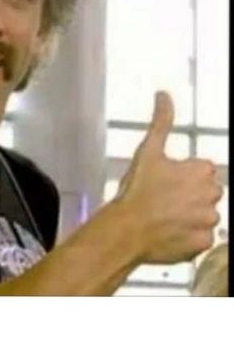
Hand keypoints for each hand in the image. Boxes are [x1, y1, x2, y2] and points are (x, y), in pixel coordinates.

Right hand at [116, 91, 222, 263]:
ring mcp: (208, 220)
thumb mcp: (147, 150)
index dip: (182, 174)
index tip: (165, 180)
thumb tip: (164, 95)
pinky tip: (168, 230)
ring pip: (203, 215)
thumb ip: (161, 121)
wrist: (126, 229)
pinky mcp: (204, 242)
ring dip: (189, 215)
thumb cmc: (136, 191)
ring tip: (163, 215)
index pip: (201, 170)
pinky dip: (188, 235)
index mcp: (200, 171)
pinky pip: (200, 237)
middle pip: (205, 192)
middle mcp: (211, 195)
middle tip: (162, 197)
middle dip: (189, 194)